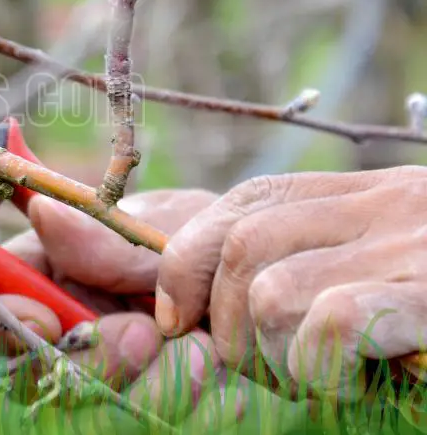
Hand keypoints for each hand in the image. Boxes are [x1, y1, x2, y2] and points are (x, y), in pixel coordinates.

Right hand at [0, 188, 237, 422]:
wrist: (267, 272)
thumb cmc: (202, 233)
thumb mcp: (162, 224)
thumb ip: (105, 236)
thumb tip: (45, 212)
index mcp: (47, 271)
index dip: (4, 319)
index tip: (48, 321)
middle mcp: (65, 327)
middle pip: (35, 368)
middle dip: (91, 357)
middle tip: (145, 333)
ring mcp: (106, 369)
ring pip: (93, 402)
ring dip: (146, 386)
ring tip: (201, 353)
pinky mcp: (147, 398)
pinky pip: (150, 418)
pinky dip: (188, 404)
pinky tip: (226, 389)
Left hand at [155, 166, 426, 399]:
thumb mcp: (379, 277)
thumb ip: (302, 265)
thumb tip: (187, 298)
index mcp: (370, 195)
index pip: (248, 200)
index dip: (191, 260)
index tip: (177, 318)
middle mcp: (388, 205)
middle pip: (242, 245)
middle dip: (229, 325)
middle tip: (278, 369)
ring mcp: (411, 247)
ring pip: (272, 292)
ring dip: (280, 358)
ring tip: (331, 379)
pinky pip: (332, 324)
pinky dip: (324, 370)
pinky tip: (360, 384)